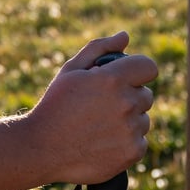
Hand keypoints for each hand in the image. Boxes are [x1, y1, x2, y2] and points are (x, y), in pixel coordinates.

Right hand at [28, 32, 156, 184]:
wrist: (41, 149)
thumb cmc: (55, 105)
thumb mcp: (70, 71)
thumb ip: (100, 48)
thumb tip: (125, 36)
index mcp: (112, 79)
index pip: (148, 66)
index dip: (138, 71)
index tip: (128, 79)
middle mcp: (126, 103)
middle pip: (146, 95)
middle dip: (129, 97)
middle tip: (102, 107)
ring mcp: (131, 130)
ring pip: (143, 120)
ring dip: (129, 121)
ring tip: (98, 127)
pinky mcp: (132, 152)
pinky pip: (140, 142)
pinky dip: (126, 143)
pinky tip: (102, 143)